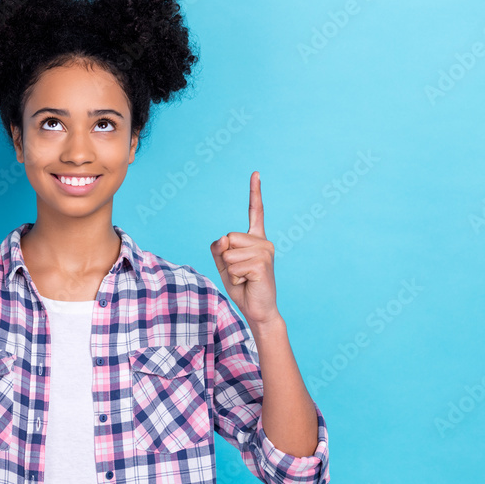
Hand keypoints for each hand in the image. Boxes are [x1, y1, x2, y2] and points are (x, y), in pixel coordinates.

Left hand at [210, 171, 279, 325]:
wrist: (258, 310)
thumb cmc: (242, 287)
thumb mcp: (224, 265)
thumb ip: (219, 249)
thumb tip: (223, 239)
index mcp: (255, 239)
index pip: (255, 211)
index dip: (255, 192)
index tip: (256, 173)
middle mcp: (263, 242)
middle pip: (228, 238)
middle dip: (225, 258)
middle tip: (240, 273)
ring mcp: (265, 252)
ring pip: (229, 253)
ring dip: (230, 271)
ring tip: (244, 279)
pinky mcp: (263, 264)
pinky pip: (234, 265)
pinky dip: (235, 278)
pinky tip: (248, 282)